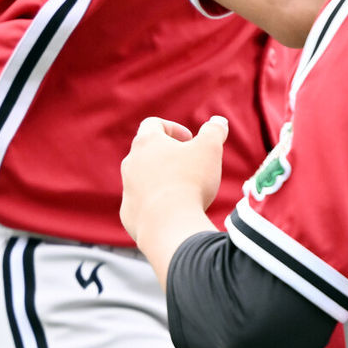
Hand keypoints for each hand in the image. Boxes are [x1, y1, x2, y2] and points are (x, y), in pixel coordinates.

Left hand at [120, 115, 227, 280]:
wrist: (170, 226)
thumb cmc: (190, 182)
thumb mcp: (210, 149)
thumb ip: (214, 131)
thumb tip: (219, 122)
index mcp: (147, 142)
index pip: (153, 124)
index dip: (173, 128)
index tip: (189, 140)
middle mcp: (131, 163)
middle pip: (146, 152)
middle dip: (168, 156)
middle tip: (190, 165)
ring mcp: (128, 189)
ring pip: (143, 179)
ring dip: (161, 180)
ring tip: (184, 190)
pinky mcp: (128, 214)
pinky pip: (142, 204)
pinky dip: (156, 204)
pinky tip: (174, 211)